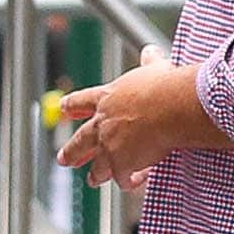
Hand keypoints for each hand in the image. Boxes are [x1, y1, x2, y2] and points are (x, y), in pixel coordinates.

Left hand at [57, 49, 214, 188]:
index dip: (72, 105)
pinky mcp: (122, 165)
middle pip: (80, 140)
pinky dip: (128, 181)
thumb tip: (151, 51)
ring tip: (92, 180)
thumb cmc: (164, 85)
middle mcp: (103, 124)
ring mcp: (109, 147)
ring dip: (95, 174)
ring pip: (97, 166)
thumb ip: (150, 63)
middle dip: (71, 151)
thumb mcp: (154, 70)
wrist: (170, 107)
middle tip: (63, 159)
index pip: (82, 101)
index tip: (63, 108)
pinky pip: (123, 178)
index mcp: (107, 98)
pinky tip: (134, 182)